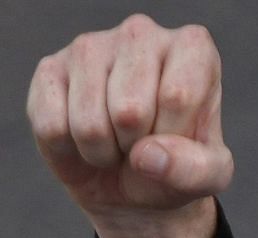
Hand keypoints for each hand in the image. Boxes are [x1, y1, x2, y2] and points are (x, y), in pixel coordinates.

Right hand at [26, 14, 231, 237]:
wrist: (132, 184)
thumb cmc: (176, 165)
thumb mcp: (209, 178)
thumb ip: (195, 169)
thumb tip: (145, 155)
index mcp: (192, 48)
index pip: (177, 96)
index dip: (172, 137)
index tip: (176, 137)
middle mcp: (141, 33)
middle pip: (130, 111)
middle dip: (134, 146)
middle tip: (140, 142)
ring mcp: (90, 46)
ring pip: (89, 124)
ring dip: (102, 152)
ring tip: (114, 142)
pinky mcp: (49, 69)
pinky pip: (52, 127)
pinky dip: (68, 150)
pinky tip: (81, 137)